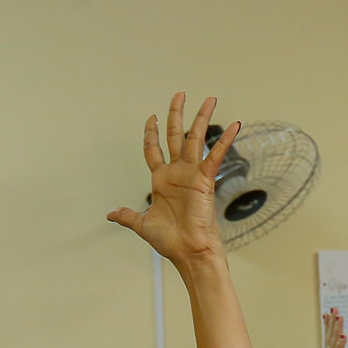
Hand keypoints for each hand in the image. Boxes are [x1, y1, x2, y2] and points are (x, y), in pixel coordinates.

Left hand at [107, 93, 236, 265]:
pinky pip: (215, 156)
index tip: (151, 116)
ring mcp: (192, 175)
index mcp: (161, 180)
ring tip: (209, 99)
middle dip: (176, 114)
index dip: (150, 133)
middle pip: (176, 135)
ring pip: (196, 139)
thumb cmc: (170, 242)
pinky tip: (235, 125)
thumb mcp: (143, 225)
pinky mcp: (205, 180)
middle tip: (180, 94)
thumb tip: (112, 214)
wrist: (189, 253)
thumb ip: (128, 215)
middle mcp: (177, 173)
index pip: (154, 150)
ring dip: (201, 118)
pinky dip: (225, 141)